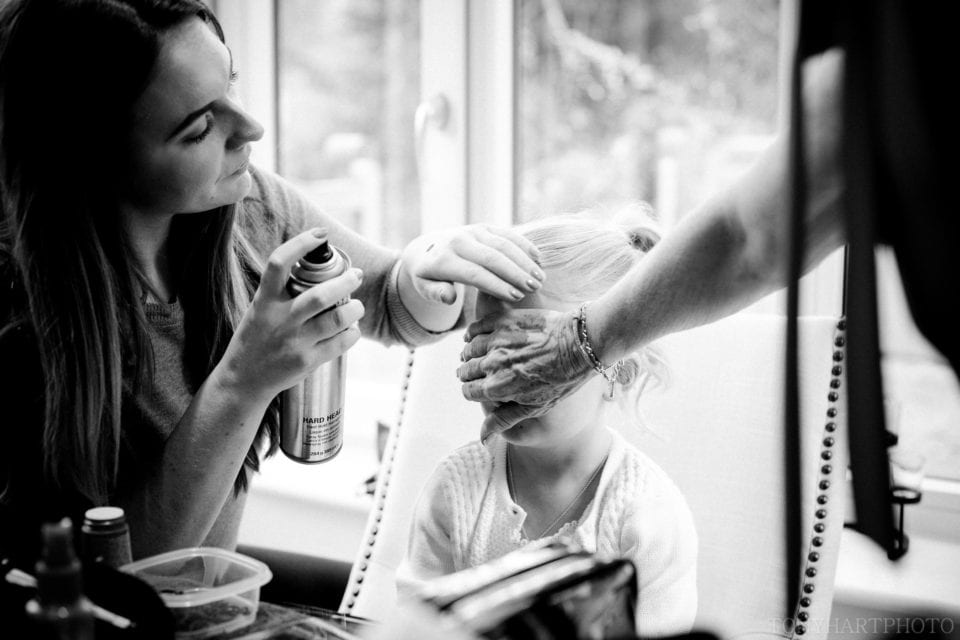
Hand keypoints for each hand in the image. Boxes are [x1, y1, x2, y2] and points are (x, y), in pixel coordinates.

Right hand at [214, 228, 364, 400]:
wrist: (243, 380)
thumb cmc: (257, 339)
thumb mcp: (260, 309)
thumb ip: (282, 292)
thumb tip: (320, 270)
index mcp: (264, 301)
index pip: (279, 262)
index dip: (302, 243)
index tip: (321, 235)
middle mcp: (279, 319)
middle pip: (320, 294)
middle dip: (346, 282)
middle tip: (356, 275)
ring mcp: (294, 342)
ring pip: (336, 320)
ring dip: (354, 309)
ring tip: (357, 306)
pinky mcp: (306, 362)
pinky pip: (340, 343)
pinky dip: (352, 333)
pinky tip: (352, 329)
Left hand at [399, 224, 544, 304]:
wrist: (426, 249)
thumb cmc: (429, 276)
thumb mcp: (424, 287)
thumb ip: (436, 294)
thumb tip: (450, 297)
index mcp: (444, 259)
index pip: (474, 273)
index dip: (497, 285)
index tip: (516, 297)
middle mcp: (459, 241)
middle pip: (492, 257)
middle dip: (516, 273)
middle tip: (534, 289)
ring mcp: (473, 231)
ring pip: (503, 244)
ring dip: (524, 261)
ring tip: (540, 279)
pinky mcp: (484, 227)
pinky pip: (507, 233)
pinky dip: (523, 245)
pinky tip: (538, 259)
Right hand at [457, 308, 592, 440]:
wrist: (579, 345)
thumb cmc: (561, 379)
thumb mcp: (534, 406)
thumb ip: (504, 420)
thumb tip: (482, 439)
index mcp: (497, 387)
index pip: (469, 391)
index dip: (471, 392)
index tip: (478, 389)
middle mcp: (492, 364)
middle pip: (466, 371)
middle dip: (468, 374)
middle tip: (476, 373)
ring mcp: (496, 341)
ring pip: (468, 349)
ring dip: (468, 354)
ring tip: (475, 356)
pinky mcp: (502, 321)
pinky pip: (476, 327)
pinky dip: (472, 333)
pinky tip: (474, 337)